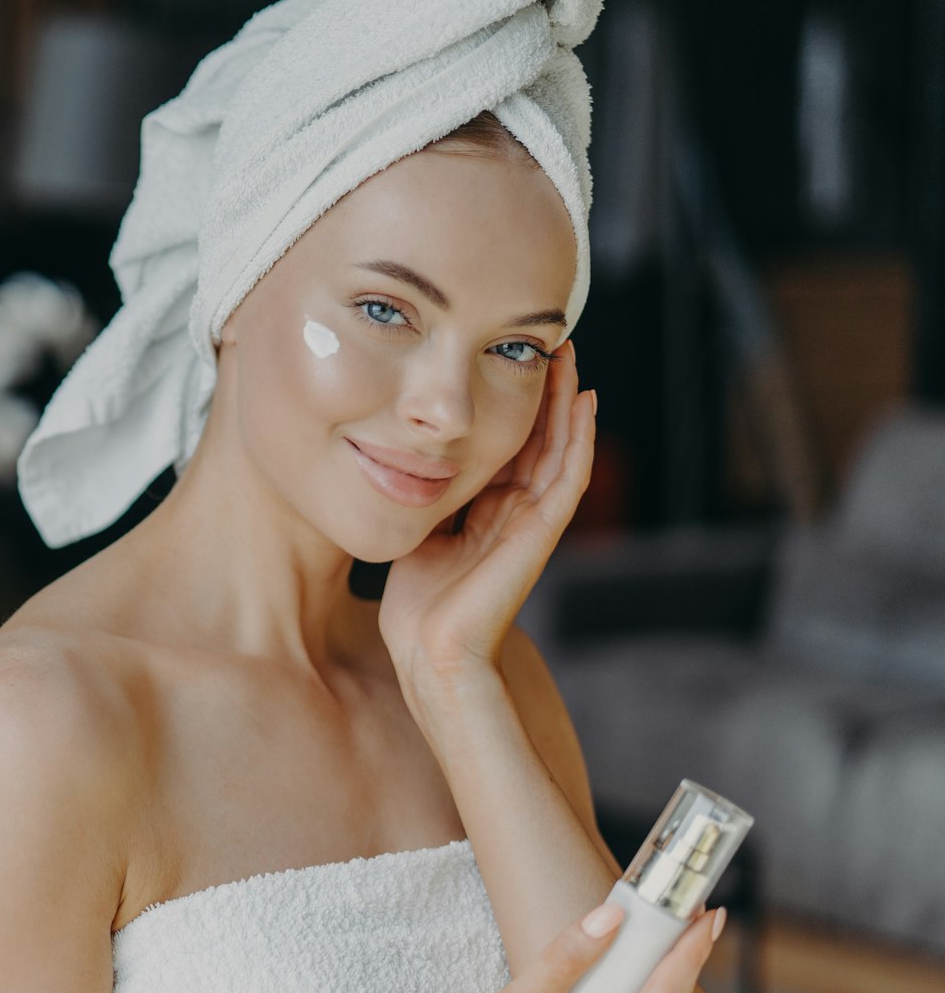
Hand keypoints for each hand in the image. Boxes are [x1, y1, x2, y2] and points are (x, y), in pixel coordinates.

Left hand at [377, 340, 595, 682]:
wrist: (429, 648)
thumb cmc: (417, 604)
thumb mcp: (418, 530)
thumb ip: (424, 497)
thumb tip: (406, 459)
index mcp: (488, 512)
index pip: (508, 447)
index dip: (513, 407)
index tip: (509, 362)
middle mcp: (515, 512)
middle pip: (539, 440)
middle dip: (545, 393)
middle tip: (552, 343)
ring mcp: (532, 521)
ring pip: (560, 449)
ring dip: (567, 403)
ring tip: (571, 358)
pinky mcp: (541, 532)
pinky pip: (568, 476)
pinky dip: (580, 439)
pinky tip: (586, 403)